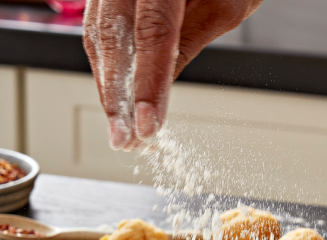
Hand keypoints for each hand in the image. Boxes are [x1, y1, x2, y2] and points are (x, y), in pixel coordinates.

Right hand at [83, 0, 262, 150]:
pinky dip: (108, 65)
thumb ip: (189, 40)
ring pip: (99, 35)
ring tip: (122, 127)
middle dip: (117, 97)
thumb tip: (162, 88)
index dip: (148, 85)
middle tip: (126, 139)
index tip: (149, 125)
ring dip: (108, 86)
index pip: (152, 33)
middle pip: (112, 38)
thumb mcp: (227, 1)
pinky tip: (117, 95)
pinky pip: (100, 27)